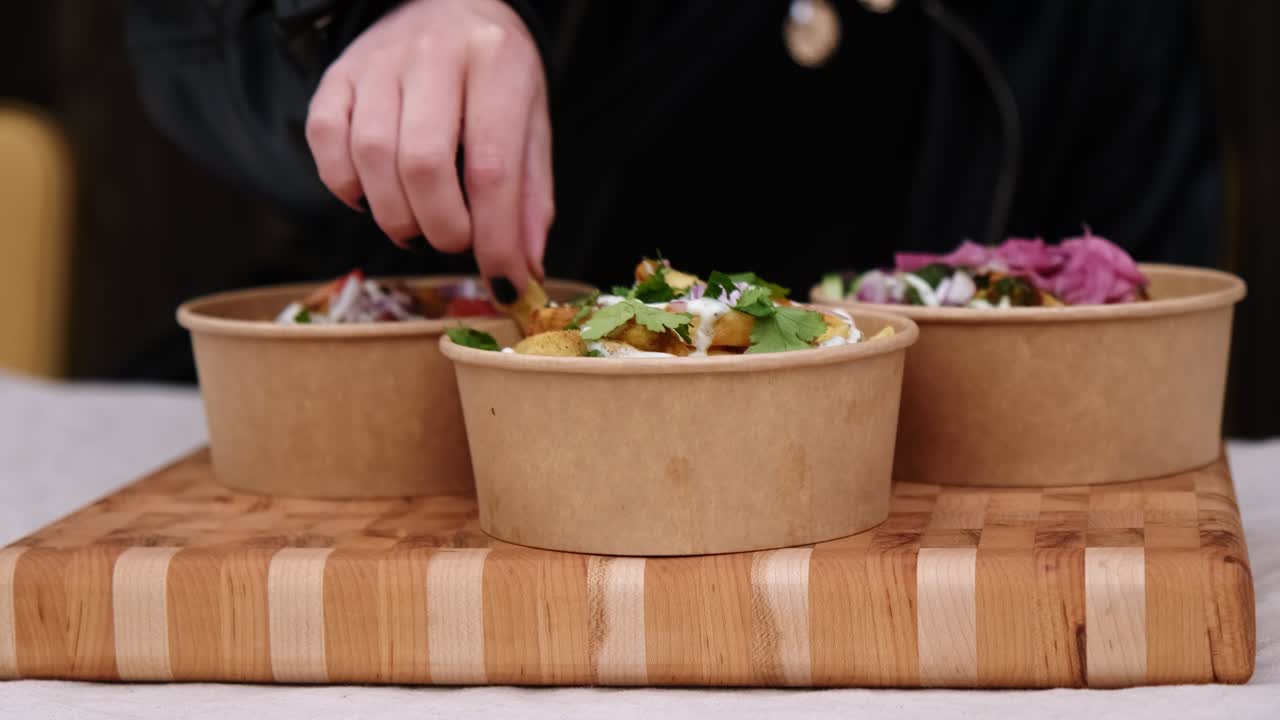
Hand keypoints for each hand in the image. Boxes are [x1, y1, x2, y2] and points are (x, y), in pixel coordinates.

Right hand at [305, 0, 552, 296]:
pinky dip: (347, 187)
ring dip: (396, 216)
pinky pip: (327, 141)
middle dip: (441, 228)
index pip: (492, 168)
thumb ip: (531, 195)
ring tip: (418, 226)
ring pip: (371, 157)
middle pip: (424, 164)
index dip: (496, 240)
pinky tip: (374, 196)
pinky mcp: (337, 74)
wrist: (449, 2)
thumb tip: (524, 269)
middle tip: (454, 242)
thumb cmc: (495, 74)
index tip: (505, 283)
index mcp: (496, 62)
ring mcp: (378, 61)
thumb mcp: (531, 122)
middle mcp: (433, 53)